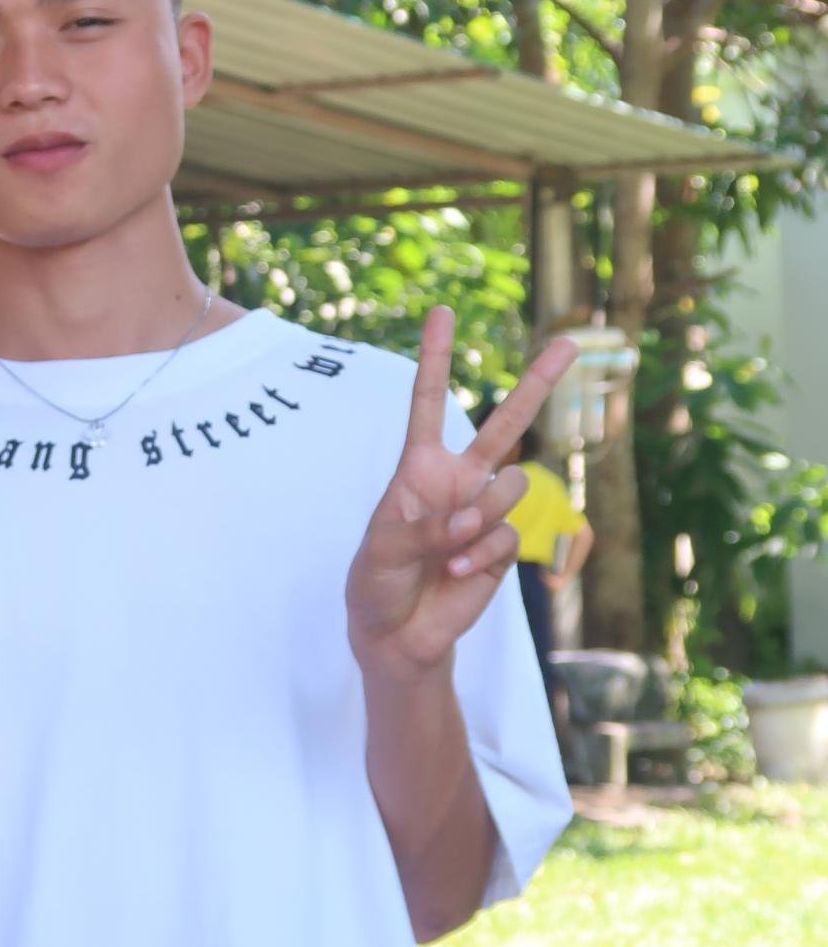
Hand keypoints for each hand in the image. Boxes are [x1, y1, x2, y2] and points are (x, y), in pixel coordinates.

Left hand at [346, 307, 575, 678]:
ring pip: (512, 486)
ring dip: (481, 514)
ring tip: (449, 545)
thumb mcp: (379, 550)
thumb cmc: (376, 584)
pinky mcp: (503, 547)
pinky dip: (479, 553)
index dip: (435, 357)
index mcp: (420, 467)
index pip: (428, 403)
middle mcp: (459, 480)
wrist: (397, 635)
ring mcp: (485, 512)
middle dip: (538, 383)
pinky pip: (507, 535)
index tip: (441, 311)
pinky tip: (456, 571)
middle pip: (505, 424)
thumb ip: (419, 527)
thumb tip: (467, 518)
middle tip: (571, 342)